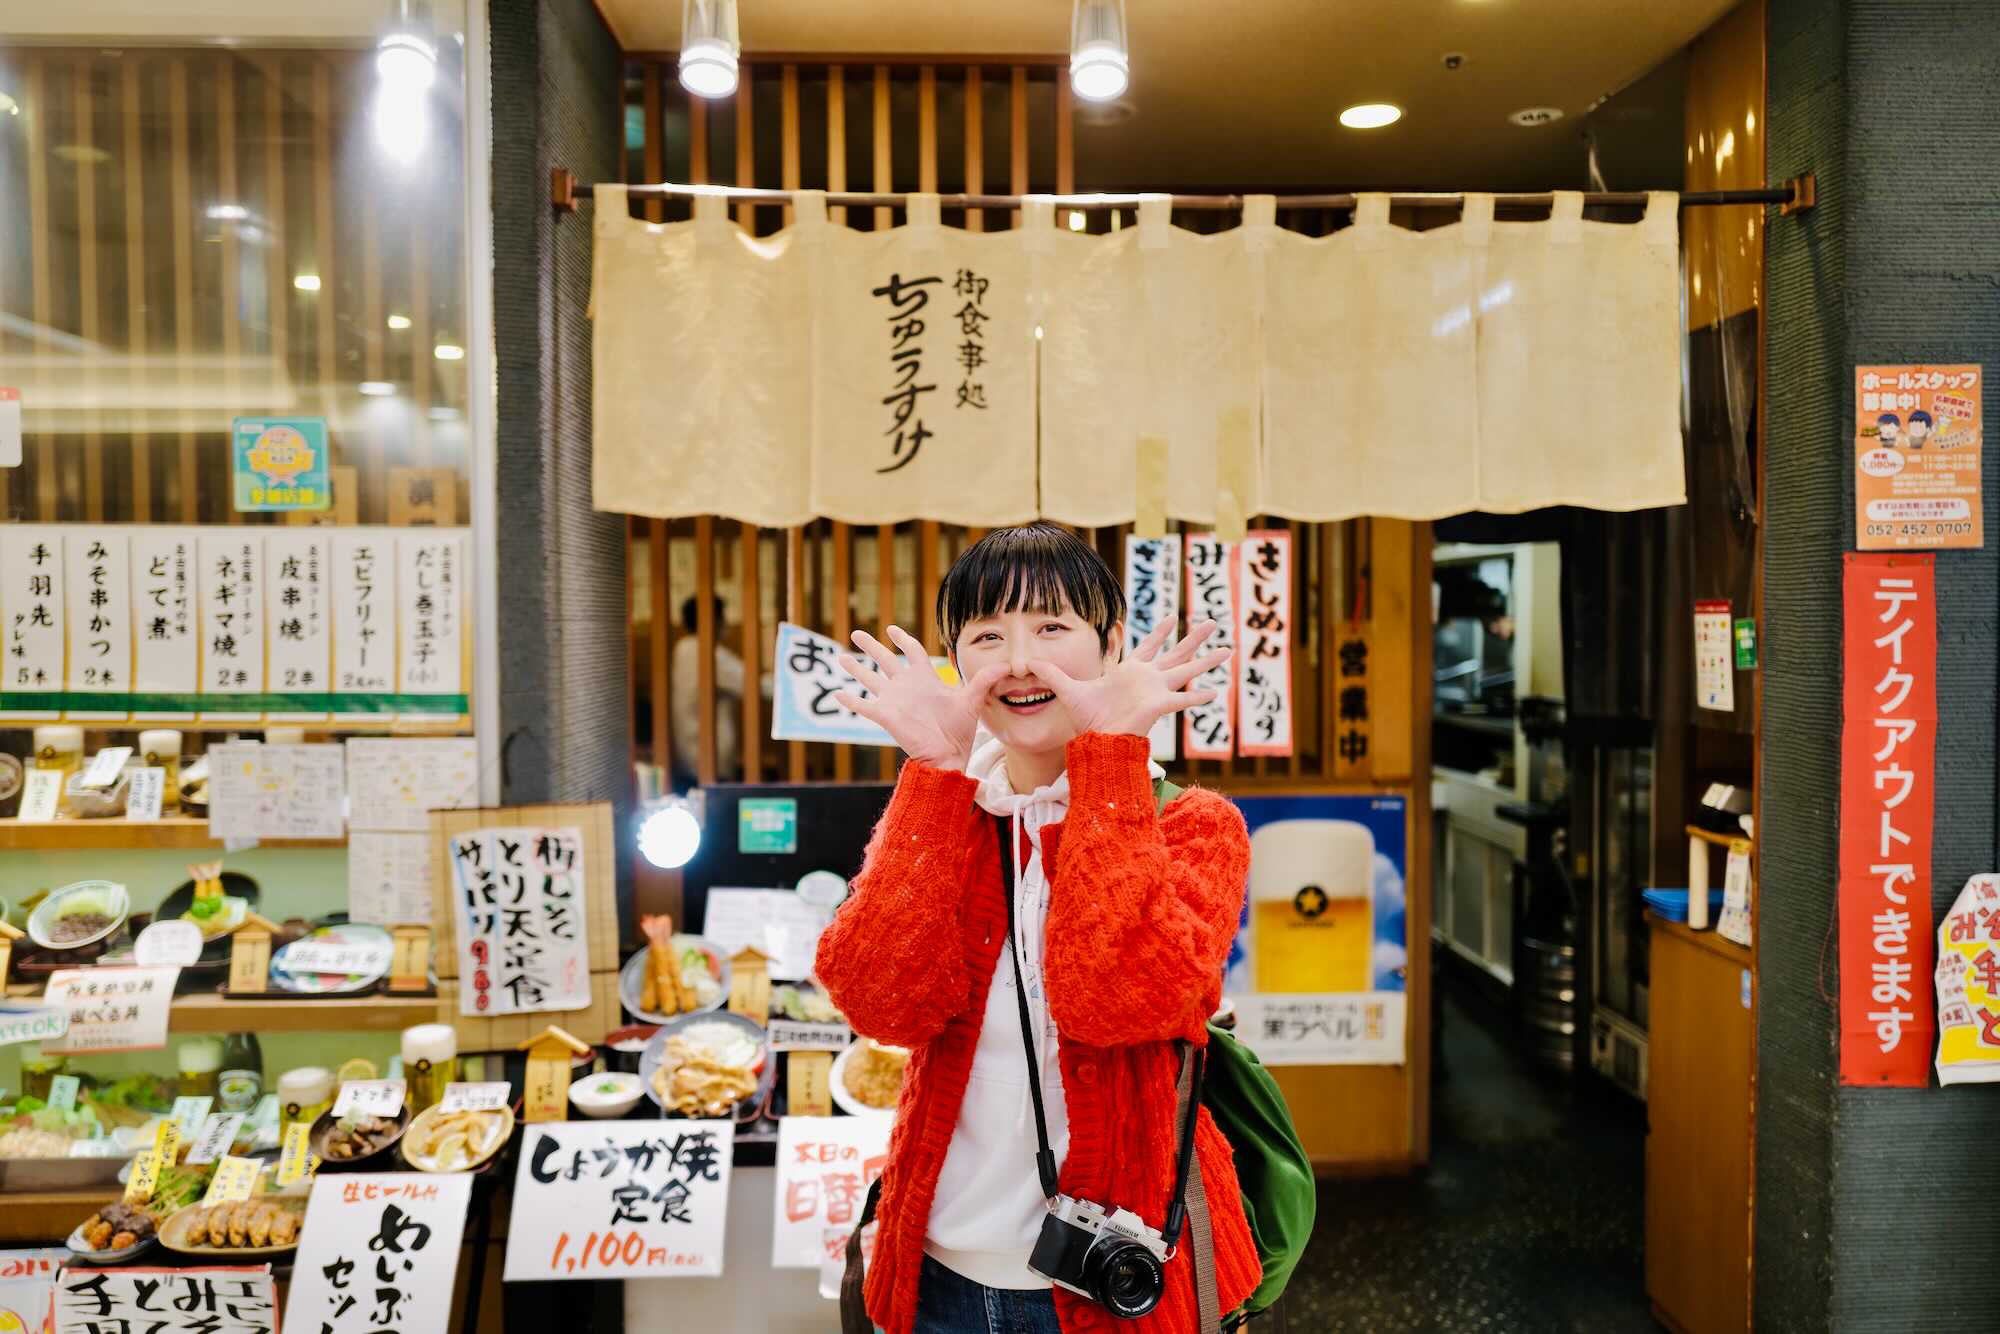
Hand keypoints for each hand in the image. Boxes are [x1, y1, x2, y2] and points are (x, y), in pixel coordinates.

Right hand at [834, 626, 1006, 770]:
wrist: (948, 755)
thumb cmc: (960, 731)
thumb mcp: (973, 700)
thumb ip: (986, 680)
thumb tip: (1009, 665)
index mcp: (925, 680)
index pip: (911, 652)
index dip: (903, 639)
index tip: (892, 629)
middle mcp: (906, 687)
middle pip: (884, 660)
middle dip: (870, 647)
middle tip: (857, 633)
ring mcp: (894, 701)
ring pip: (869, 679)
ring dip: (855, 668)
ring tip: (839, 656)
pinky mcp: (886, 715)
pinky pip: (864, 706)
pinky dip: (850, 700)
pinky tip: (837, 693)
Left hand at [1030, 620, 1231, 739]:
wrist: (1095, 740)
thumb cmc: (1086, 719)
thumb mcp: (1066, 687)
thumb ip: (1051, 672)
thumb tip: (1028, 660)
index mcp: (1130, 671)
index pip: (1148, 646)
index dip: (1160, 632)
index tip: (1173, 618)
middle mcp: (1148, 678)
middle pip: (1176, 653)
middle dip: (1194, 638)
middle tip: (1211, 622)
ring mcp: (1156, 690)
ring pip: (1186, 670)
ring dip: (1207, 660)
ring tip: (1229, 649)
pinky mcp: (1158, 705)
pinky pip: (1181, 700)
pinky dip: (1197, 697)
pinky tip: (1216, 694)